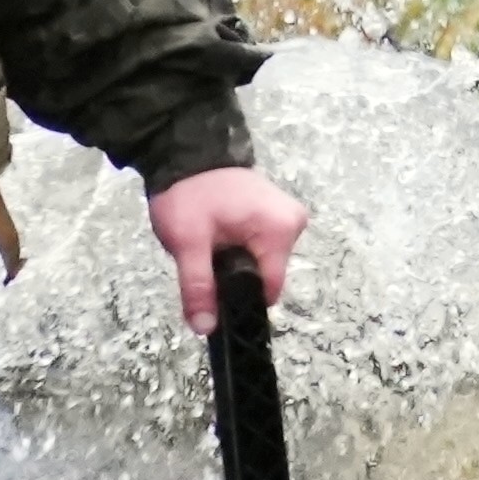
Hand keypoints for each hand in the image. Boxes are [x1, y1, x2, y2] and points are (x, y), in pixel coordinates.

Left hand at [151, 163, 311, 328]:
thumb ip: (198, 286)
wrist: (185, 151)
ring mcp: (287, 217)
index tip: (214, 292)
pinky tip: (221, 234)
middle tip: (207, 255)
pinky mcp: (276, 215)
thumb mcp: (187, 242)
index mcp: (279, 229)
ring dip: (235, 262)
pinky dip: (239, 248)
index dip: (238, 298)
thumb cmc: (188, 192)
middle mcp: (293, 223)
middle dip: (234, 275)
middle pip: (264, 276)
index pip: (268, 290)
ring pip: (261, 264)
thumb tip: (206, 328)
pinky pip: (260, 247)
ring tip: (211, 242)